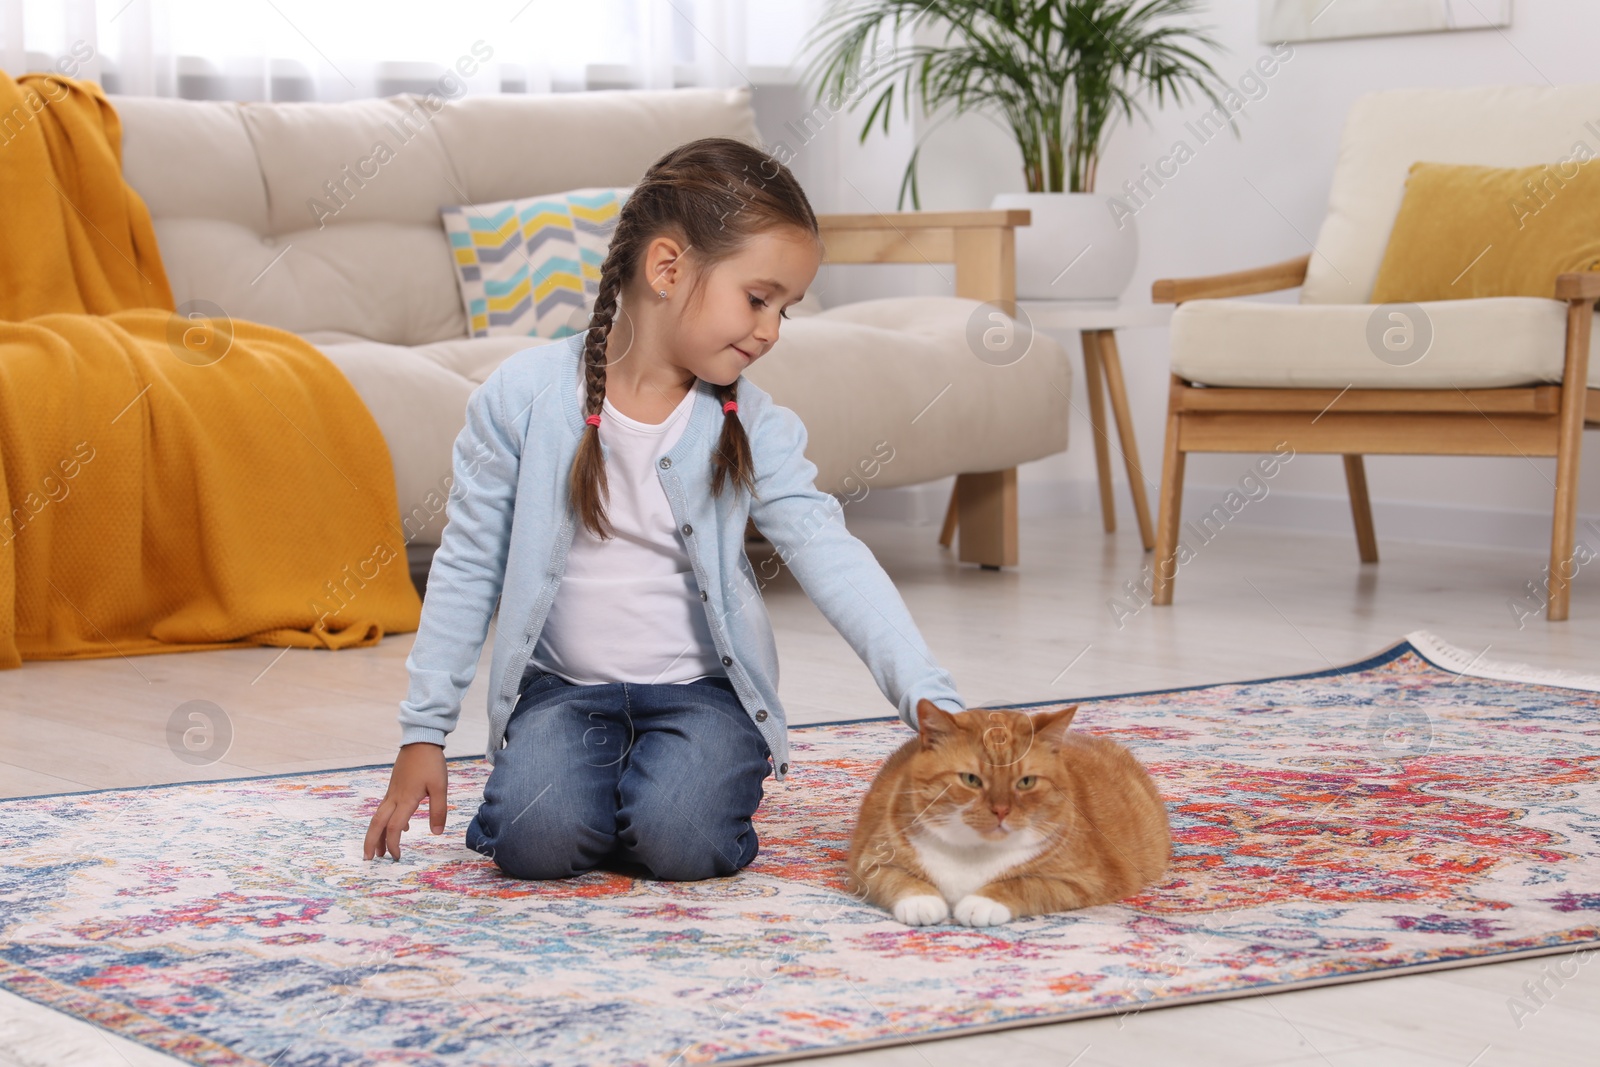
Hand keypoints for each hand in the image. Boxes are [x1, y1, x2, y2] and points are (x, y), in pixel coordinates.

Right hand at [363, 741, 446, 860]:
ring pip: (379, 817)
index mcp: (405, 800)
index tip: (396, 857)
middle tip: (369, 859)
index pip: (394, 828)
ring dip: (377, 834)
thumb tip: (436, 833)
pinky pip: (386, 808)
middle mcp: (394, 798)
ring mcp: (392, 792)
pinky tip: (402, 826)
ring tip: (379, 849)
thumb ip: (439, 810)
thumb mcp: (440, 786)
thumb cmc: (431, 763)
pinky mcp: (394, 787)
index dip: (393, 844)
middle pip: (377, 824)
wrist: (420, 740)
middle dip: (371, 842)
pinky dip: (387, 821)